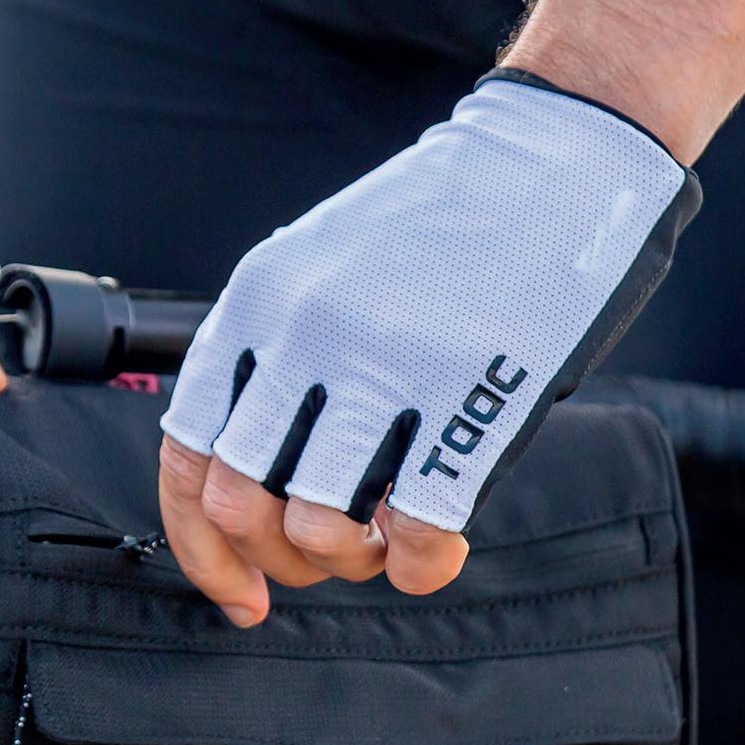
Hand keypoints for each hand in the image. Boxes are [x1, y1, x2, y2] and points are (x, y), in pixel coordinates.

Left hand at [159, 71, 698, 620]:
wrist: (558, 155)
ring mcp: (385, 364)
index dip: (202, 545)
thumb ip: (278, 359)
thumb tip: (256, 478)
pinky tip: (436, 552)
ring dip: (348, 561)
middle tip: (327, 558)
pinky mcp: (469, 393)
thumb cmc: (446, 221)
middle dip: (277, 559)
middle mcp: (303, 333)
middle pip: (240, 503)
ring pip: (316, 527)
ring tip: (385, 541)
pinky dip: (420, 566)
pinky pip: (419, 527)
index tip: (238, 589)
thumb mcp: (321, 266)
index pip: (186, 456)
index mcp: (255, 301)